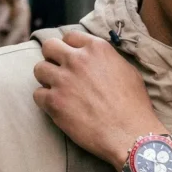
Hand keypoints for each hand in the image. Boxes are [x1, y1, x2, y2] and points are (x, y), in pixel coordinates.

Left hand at [33, 30, 161, 170]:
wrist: (129, 134)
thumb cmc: (134, 106)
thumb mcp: (128, 71)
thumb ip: (108, 60)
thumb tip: (97, 61)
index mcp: (97, 49)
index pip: (70, 37)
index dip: (69, 48)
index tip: (71, 59)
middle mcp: (77, 60)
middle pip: (49, 47)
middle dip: (52, 58)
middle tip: (59, 72)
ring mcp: (63, 80)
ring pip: (39, 69)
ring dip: (46, 79)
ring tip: (58, 91)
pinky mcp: (54, 102)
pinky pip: (38, 94)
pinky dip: (45, 101)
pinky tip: (57, 108)